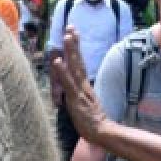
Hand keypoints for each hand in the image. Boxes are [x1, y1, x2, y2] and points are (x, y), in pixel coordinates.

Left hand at [51, 27, 106, 141]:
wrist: (102, 132)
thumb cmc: (93, 122)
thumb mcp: (85, 106)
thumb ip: (79, 96)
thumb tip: (72, 92)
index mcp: (85, 86)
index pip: (80, 64)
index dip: (76, 49)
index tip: (73, 34)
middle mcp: (83, 85)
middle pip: (78, 61)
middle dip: (74, 44)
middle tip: (71, 27)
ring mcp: (80, 91)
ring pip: (74, 68)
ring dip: (70, 52)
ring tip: (66, 37)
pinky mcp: (76, 99)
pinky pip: (68, 84)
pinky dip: (62, 72)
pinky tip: (57, 62)